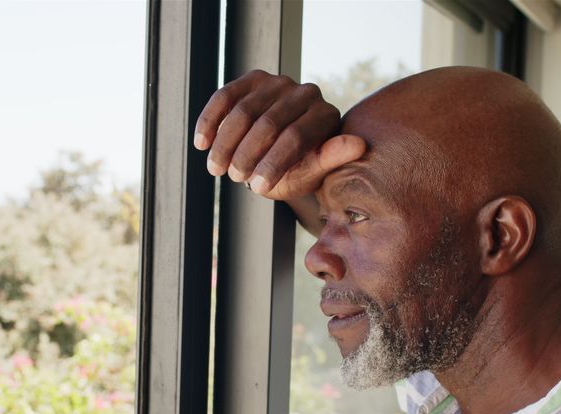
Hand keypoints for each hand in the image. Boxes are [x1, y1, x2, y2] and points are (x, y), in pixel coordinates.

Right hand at [193, 69, 364, 203]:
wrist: (281, 155)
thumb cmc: (299, 170)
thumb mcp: (313, 173)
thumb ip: (331, 159)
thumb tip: (359, 143)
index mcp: (325, 116)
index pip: (296, 137)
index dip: (273, 164)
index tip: (257, 188)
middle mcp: (305, 92)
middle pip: (268, 123)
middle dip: (247, 154)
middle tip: (235, 178)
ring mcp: (278, 82)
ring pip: (242, 111)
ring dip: (225, 143)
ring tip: (217, 169)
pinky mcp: (253, 79)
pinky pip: (225, 97)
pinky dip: (210, 121)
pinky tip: (202, 144)